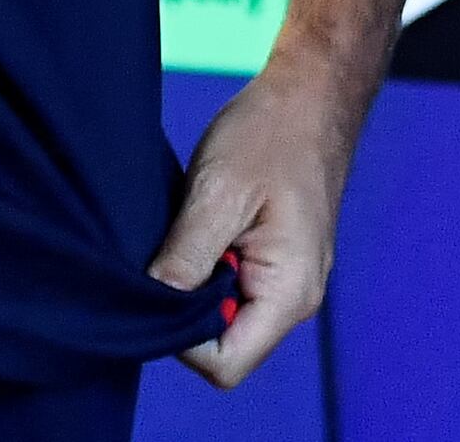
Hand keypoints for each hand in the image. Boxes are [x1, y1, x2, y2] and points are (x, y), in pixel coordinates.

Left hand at [147, 56, 365, 386]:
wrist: (310, 94)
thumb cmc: (272, 134)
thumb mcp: (219, 193)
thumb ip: (186, 258)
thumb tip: (148, 309)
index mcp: (289, 294)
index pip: (224, 365)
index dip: (182, 339)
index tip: (162, 284)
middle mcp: (293, 300)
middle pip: (223, 346)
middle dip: (186, 308)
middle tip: (172, 250)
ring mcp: (286, 282)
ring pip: (223, 316)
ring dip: (196, 284)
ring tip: (190, 230)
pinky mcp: (274, 262)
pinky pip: (230, 288)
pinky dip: (206, 266)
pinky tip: (200, 226)